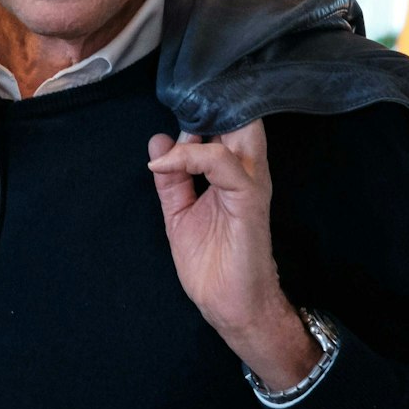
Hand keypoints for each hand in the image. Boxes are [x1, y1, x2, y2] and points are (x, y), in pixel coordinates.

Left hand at [147, 121, 316, 390]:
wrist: (231, 305)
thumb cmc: (213, 263)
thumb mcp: (180, 213)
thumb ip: (172, 178)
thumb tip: (158, 140)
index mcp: (234, 170)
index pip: (227, 120)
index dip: (201, 105)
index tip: (172, 104)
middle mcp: (248, 170)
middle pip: (240, 116)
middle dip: (209, 102)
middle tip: (179, 103)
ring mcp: (251, 183)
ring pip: (238, 129)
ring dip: (200, 125)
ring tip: (171, 135)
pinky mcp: (249, 200)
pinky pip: (223, 164)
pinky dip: (191, 156)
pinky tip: (166, 164)